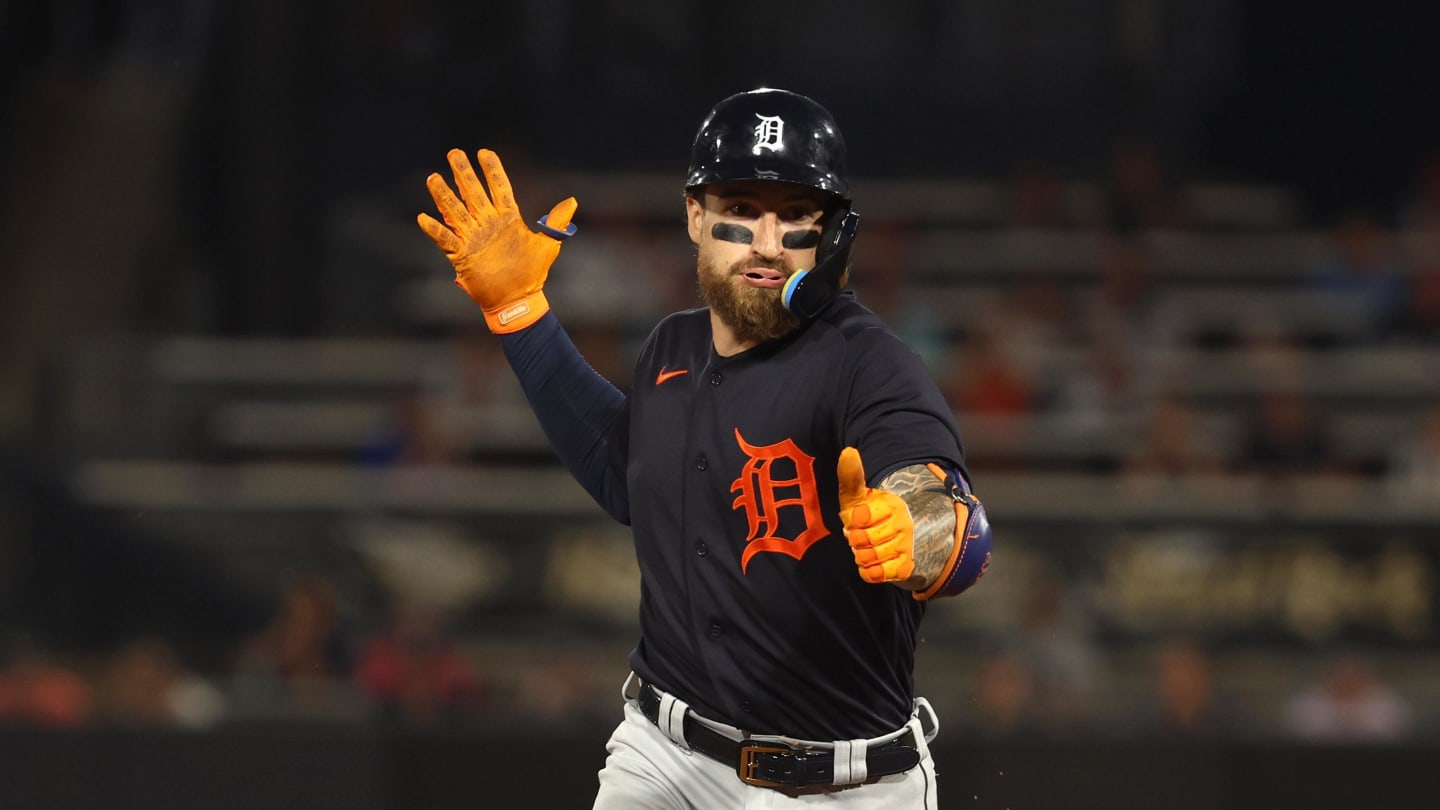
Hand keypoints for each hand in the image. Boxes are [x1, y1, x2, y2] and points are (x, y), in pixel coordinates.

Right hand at [417, 148, 576, 332]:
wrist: (518, 301)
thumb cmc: (532, 274)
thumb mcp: (547, 247)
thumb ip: (556, 223)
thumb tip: (572, 200)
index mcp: (507, 219)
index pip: (499, 188)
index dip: (492, 171)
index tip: (484, 152)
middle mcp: (487, 224)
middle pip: (473, 193)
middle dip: (464, 174)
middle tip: (454, 153)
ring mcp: (473, 238)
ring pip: (455, 211)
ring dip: (444, 195)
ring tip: (433, 177)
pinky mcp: (462, 256)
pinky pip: (445, 240)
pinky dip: (434, 230)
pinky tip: (423, 217)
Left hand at [836, 447, 914, 583]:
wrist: (895, 539)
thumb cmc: (868, 515)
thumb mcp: (858, 496)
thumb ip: (851, 477)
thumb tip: (848, 452)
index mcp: (892, 504)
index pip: (859, 518)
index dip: (851, 522)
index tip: (856, 519)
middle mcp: (903, 525)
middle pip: (863, 541)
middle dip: (855, 540)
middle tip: (861, 536)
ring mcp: (906, 547)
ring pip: (869, 559)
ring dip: (861, 556)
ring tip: (866, 548)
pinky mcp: (905, 568)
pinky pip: (877, 575)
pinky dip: (869, 571)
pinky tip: (872, 562)